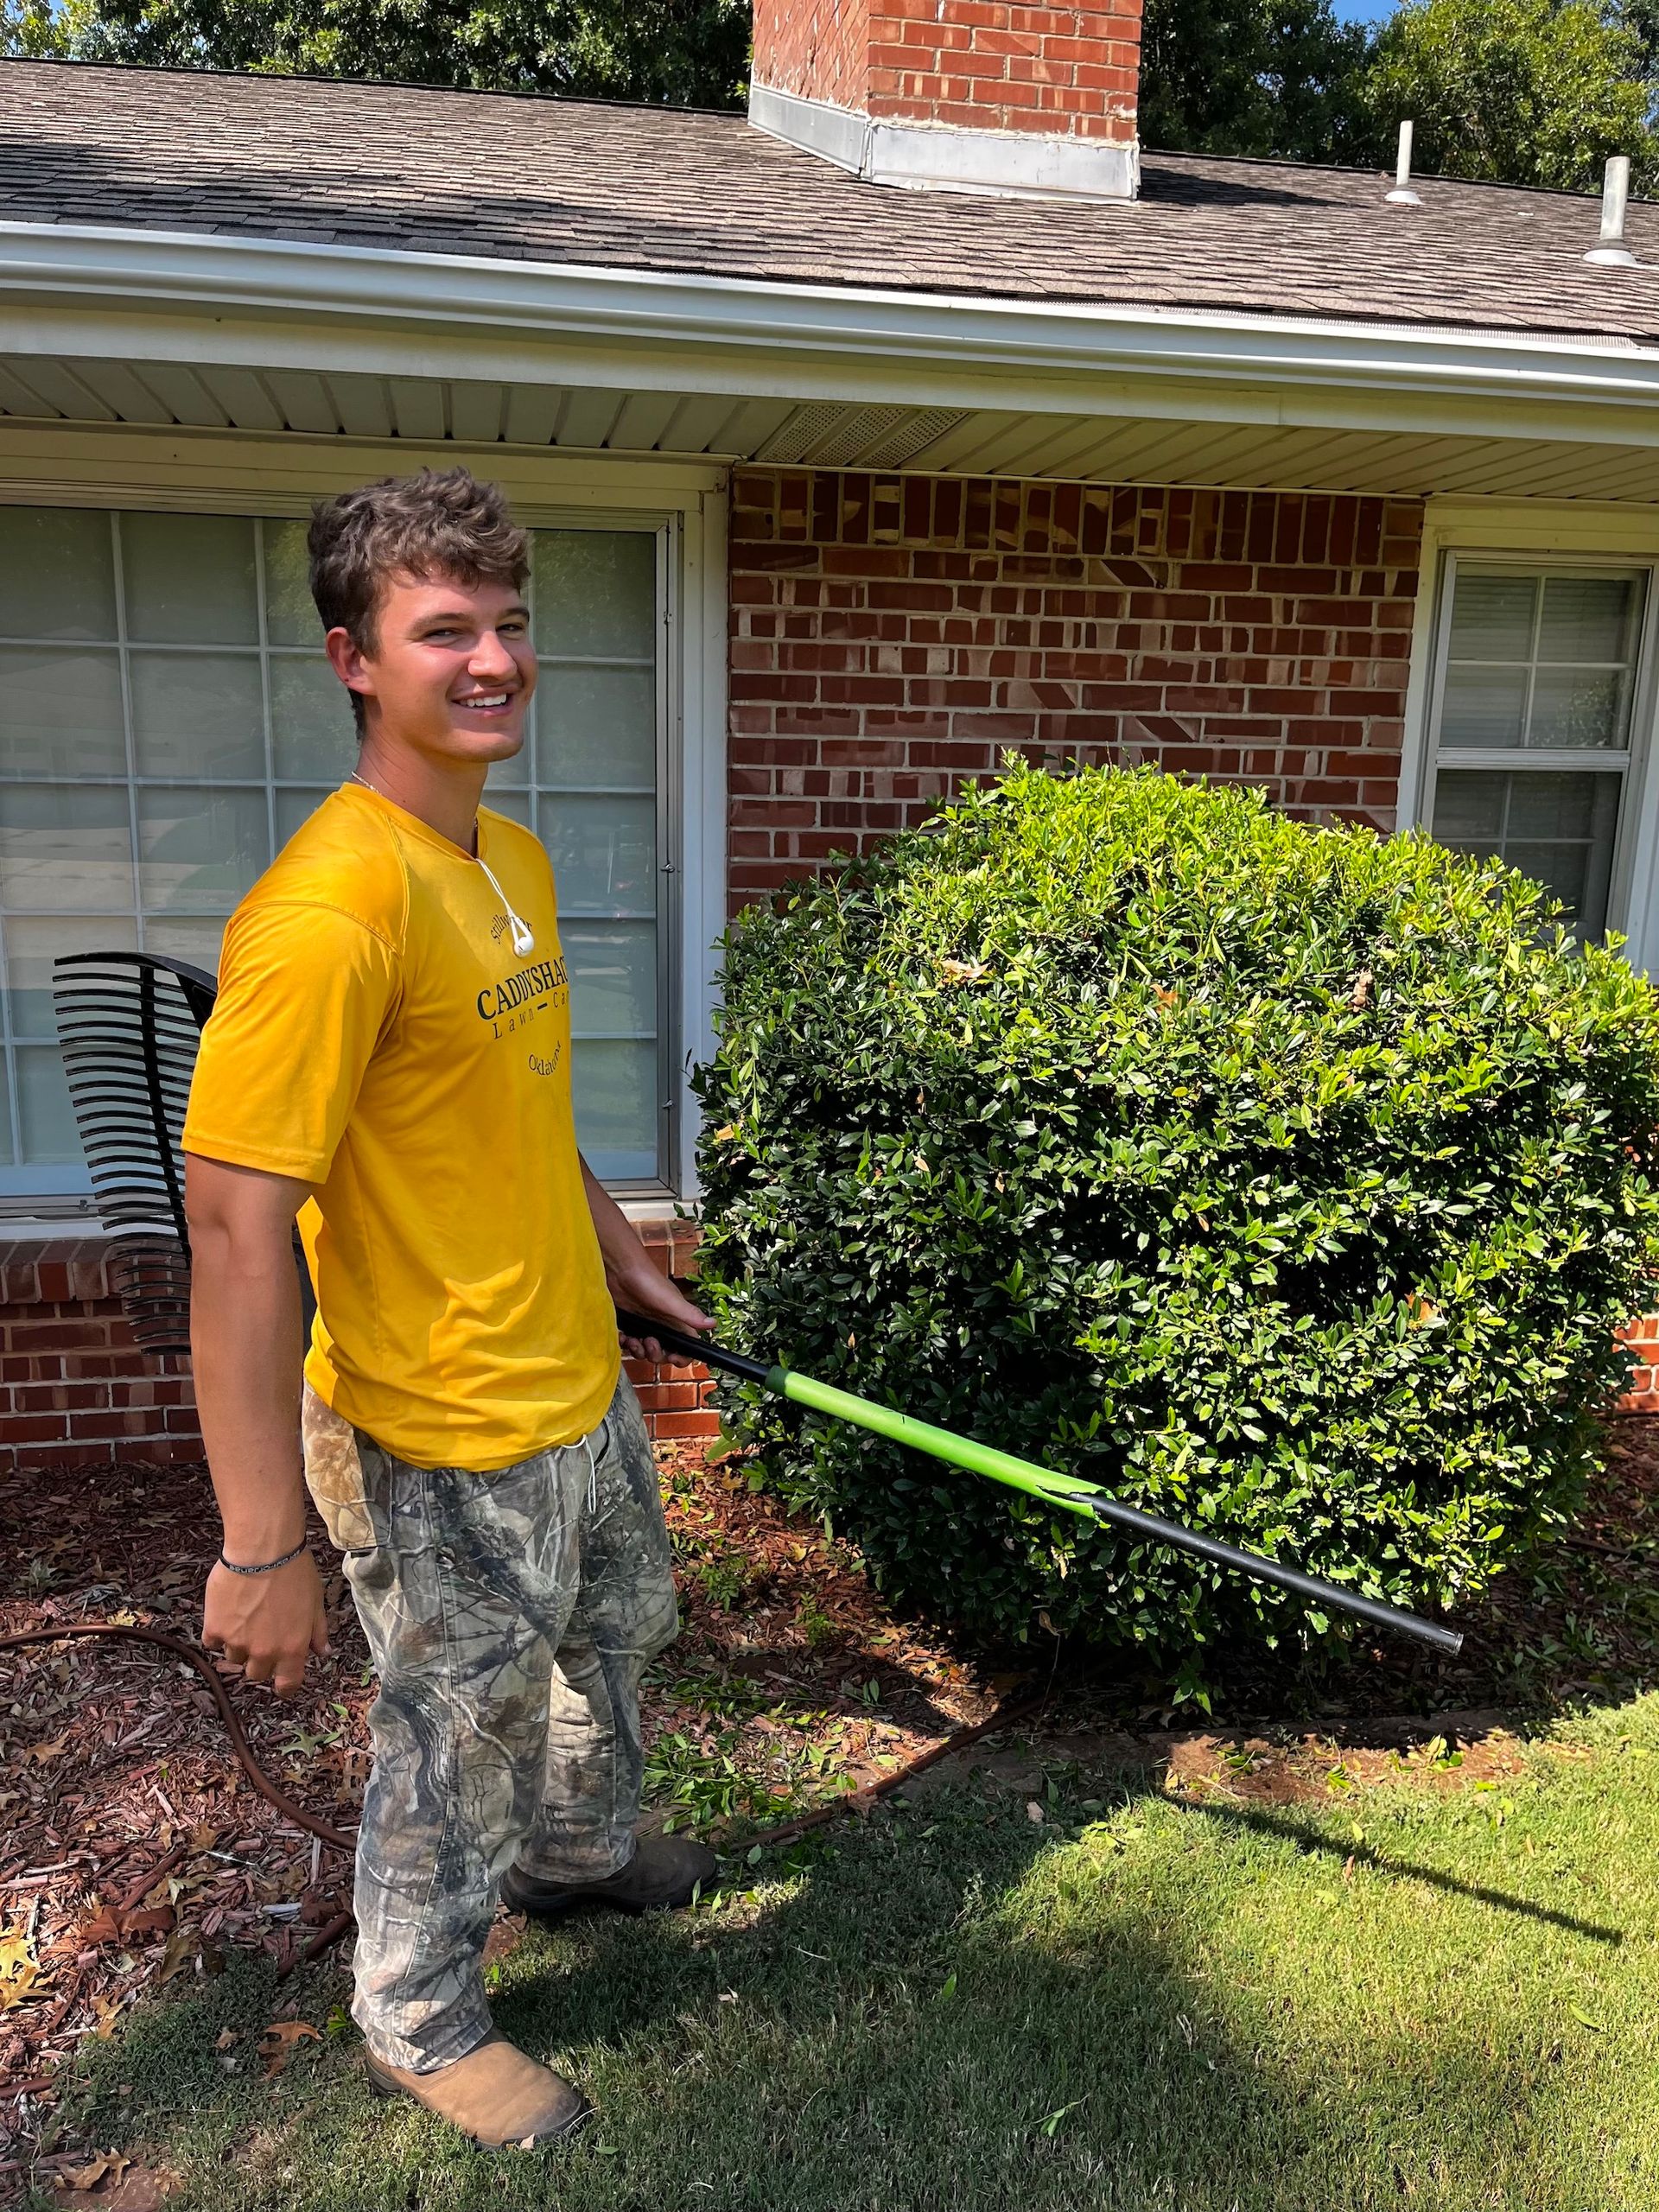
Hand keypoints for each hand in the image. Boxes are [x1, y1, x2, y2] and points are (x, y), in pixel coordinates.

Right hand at [202, 1549, 329, 1699]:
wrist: (263, 1550)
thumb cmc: (294, 1571)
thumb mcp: (316, 1601)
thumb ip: (318, 1631)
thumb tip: (323, 1652)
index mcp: (293, 1648)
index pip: (288, 1684)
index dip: (285, 1685)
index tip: (282, 1681)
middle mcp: (264, 1652)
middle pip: (257, 1673)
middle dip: (260, 1659)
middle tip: (262, 1634)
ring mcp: (237, 1643)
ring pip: (234, 1658)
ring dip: (238, 1644)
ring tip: (244, 1617)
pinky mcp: (215, 1629)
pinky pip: (213, 1642)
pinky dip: (218, 1632)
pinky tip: (226, 1612)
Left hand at [613, 1272, 713, 1367]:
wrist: (621, 1270)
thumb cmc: (648, 1281)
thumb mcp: (671, 1301)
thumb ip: (691, 1315)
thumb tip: (713, 1324)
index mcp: (677, 1322)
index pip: (686, 1347)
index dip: (681, 1357)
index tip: (672, 1357)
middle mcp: (663, 1325)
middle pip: (664, 1353)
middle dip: (655, 1354)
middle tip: (648, 1342)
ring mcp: (646, 1325)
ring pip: (645, 1351)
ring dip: (638, 1350)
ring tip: (633, 1339)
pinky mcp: (631, 1324)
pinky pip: (630, 1342)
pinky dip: (625, 1343)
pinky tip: (623, 1335)